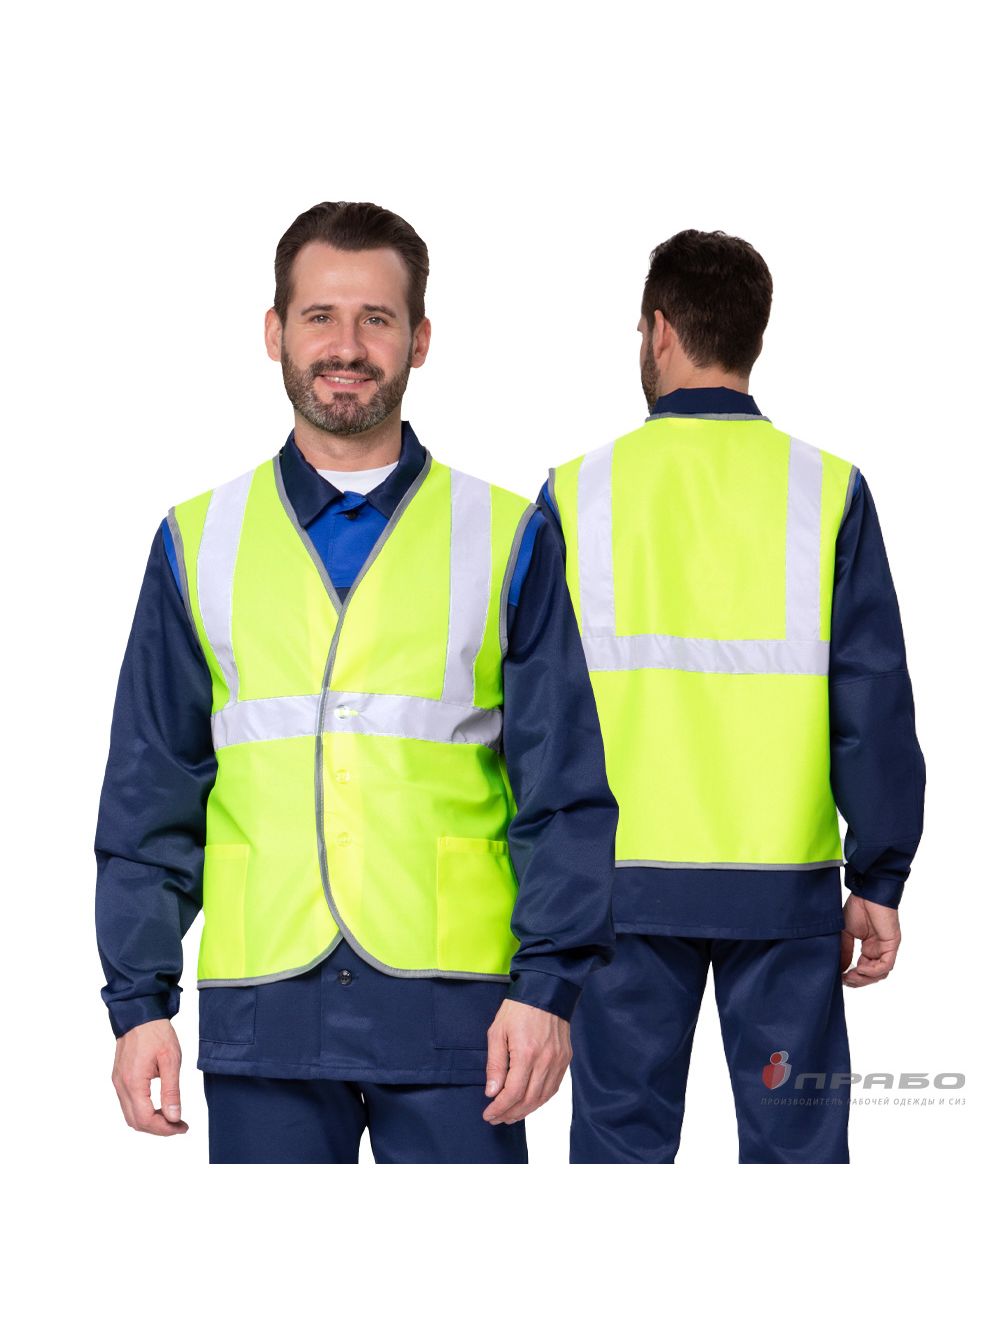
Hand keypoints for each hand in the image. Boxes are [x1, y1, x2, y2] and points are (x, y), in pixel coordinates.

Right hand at [111, 1018, 187, 1134]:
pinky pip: (128, 1104)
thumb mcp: (171, 1060)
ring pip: (130, 1115)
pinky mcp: (119, 1078)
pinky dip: (143, 1111)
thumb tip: (174, 1117)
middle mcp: (121, 1086)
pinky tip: (159, 1106)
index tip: (182, 1127)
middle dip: (158, 1128)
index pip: (145, 1119)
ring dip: (150, 1121)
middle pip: (136, 1122)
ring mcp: (118, 1082)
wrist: (139, 1014)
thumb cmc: (156, 1033)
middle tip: (179, 1125)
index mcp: (133, 1082)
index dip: (164, 1129)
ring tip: (171, 1117)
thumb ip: (171, 1091)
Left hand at [482, 998, 570, 1124]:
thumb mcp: (497, 1032)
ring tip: (510, 1115)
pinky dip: (540, 1100)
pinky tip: (529, 1102)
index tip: (488, 1114)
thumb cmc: (519, 1008)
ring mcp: (558, 1061)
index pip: (513, 1093)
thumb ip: (495, 1064)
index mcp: (526, 1053)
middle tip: (496, 1118)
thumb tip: (492, 1092)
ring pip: (543, 1097)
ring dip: (525, 1111)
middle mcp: (545, 1061)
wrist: (546, 990)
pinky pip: (553, 1087)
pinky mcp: (565, 1059)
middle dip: (510, 1113)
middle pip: (529, 1100)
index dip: (500, 1108)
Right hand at [841, 894, 901, 987]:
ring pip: (880, 973)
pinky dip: (873, 970)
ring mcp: (886, 948)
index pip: (864, 969)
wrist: (867, 892)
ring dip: (865, 978)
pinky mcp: (891, 944)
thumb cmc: (857, 907)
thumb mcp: (845, 933)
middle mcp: (879, 950)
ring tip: (851, 975)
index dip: (853, 976)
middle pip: (873, 975)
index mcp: (869, 947)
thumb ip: (844, 951)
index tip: (840, 978)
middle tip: (846, 980)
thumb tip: (839, 969)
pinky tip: (860, 968)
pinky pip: (886, 965)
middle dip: (859, 981)